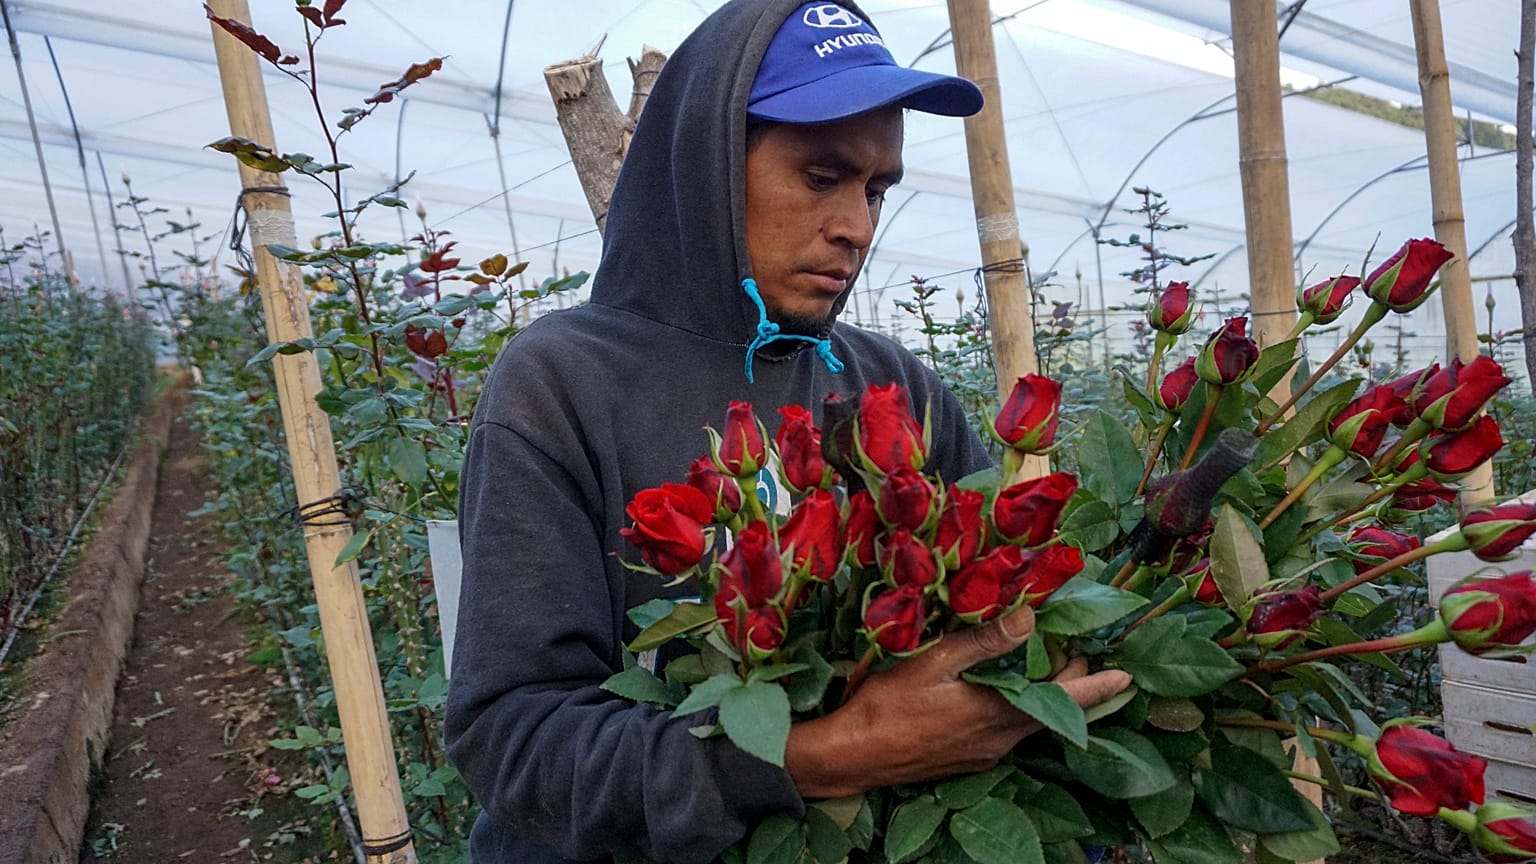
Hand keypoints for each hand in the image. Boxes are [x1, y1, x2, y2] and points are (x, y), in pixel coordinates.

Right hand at [784, 605, 1131, 798]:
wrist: (852, 756)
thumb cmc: (887, 706)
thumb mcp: (933, 662)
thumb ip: (984, 641)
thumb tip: (1030, 615)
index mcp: (999, 711)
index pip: (1067, 698)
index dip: (1100, 686)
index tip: (1126, 675)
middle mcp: (1001, 738)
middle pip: (1054, 709)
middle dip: (1069, 680)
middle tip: (1068, 647)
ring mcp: (986, 753)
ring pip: (1030, 721)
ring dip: (1040, 694)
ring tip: (1035, 663)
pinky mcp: (969, 760)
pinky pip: (1007, 732)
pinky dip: (1015, 708)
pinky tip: (994, 690)